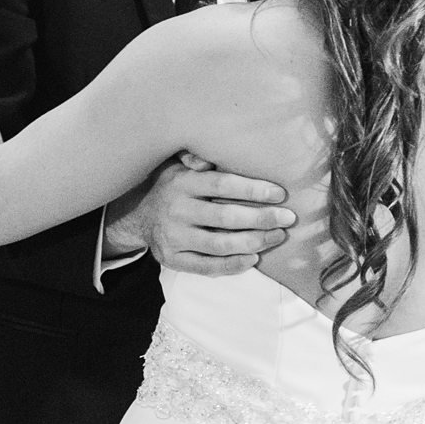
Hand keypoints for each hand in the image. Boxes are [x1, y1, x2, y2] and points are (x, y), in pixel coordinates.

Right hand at [105, 153, 294, 275]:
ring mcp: (174, 237)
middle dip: (262, 218)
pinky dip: (233, 265)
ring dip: (255, 241)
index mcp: (181, 183)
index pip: (222, 185)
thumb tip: (207, 158)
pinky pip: (208, 267)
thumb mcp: (176, 164)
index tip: (279, 193)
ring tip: (277, 236)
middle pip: (227, 217)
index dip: (253, 189)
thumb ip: (193, 157)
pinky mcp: (174, 259)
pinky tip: (253, 258)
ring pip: (221, 244)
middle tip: (288, 218)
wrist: (136, 217)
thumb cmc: (170, 187)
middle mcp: (177, 210)